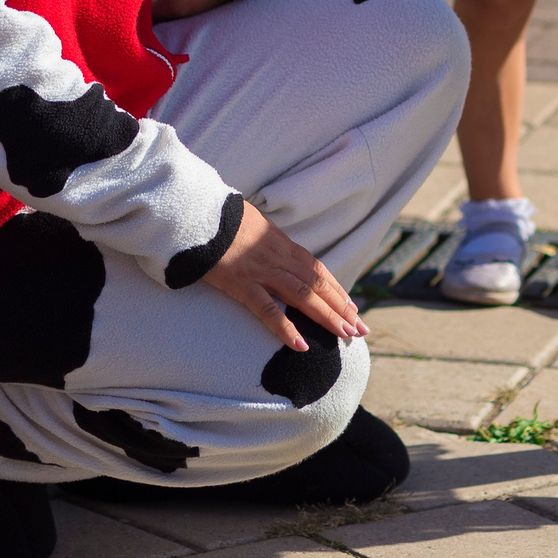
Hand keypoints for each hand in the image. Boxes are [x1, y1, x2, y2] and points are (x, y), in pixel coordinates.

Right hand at [200, 200, 368, 349]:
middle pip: (318, 285)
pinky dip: (286, 328)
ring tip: (344, 336)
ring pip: (303, 296)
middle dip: (341, 308)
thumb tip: (271, 246)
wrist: (197, 212)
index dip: (337, 290)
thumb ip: (266, 239)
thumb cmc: (221, 217)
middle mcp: (278, 257)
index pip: (318, 270)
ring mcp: (261, 271)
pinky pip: (268, 309)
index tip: (353, 308)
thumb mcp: (252, 223)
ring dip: (326, 317)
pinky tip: (301, 345)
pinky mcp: (241, 284)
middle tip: (360, 329)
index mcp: (282, 243)